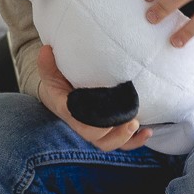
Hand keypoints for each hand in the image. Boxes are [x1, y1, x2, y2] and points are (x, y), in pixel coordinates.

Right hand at [36, 44, 151, 151]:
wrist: (59, 90)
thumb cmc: (57, 80)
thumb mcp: (50, 72)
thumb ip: (47, 64)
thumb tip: (46, 50)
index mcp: (69, 111)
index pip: (79, 121)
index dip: (91, 121)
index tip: (103, 110)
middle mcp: (82, 124)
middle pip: (97, 138)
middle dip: (114, 133)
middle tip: (130, 120)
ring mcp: (96, 129)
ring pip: (109, 144)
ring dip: (125, 138)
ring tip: (137, 124)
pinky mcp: (109, 128)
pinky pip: (122, 143)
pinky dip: (135, 141)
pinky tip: (148, 132)